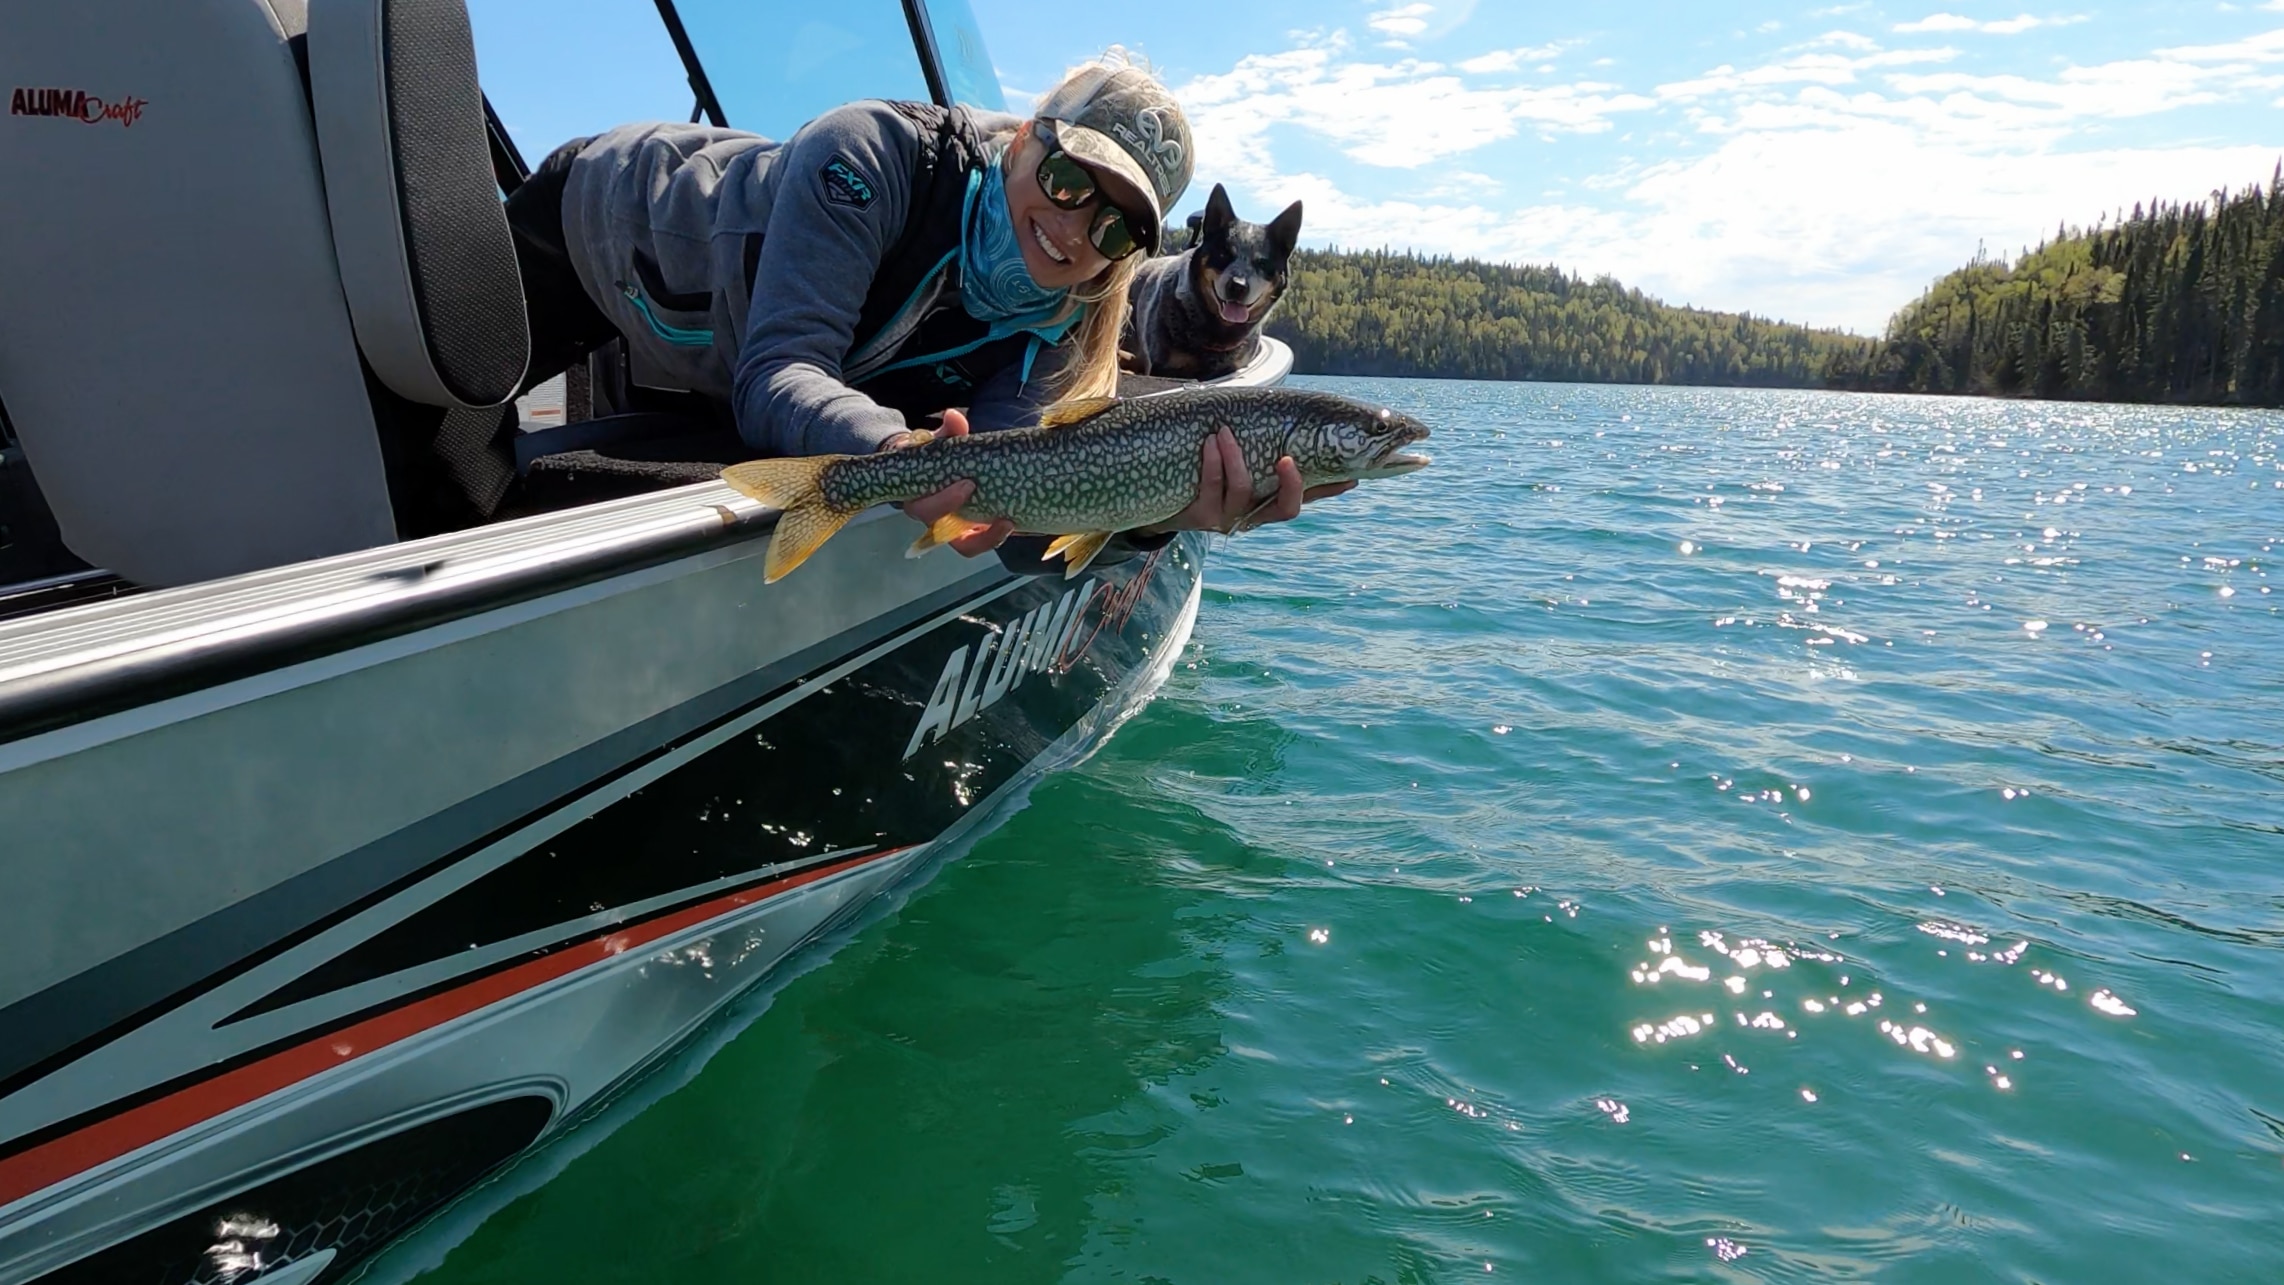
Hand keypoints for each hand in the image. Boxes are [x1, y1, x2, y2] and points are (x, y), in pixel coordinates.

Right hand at [887, 408, 1014, 555]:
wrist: (938, 467)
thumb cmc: (935, 453)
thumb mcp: (939, 439)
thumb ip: (947, 430)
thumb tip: (953, 416)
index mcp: (918, 498)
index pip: (924, 509)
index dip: (945, 502)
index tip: (968, 483)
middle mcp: (934, 519)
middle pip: (943, 534)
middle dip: (969, 523)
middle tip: (991, 503)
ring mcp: (953, 529)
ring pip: (967, 546)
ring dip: (988, 538)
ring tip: (1009, 523)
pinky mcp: (972, 531)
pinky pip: (983, 541)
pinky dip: (998, 535)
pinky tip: (1016, 522)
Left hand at [1138, 426, 1357, 535]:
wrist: (1158, 496)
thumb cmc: (1205, 470)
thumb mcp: (1237, 460)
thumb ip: (1265, 449)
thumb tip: (1300, 421)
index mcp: (1267, 502)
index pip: (1308, 496)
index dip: (1329, 491)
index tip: (1351, 476)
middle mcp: (1252, 515)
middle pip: (1285, 510)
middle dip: (1290, 485)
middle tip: (1287, 459)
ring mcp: (1226, 519)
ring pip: (1243, 493)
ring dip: (1236, 460)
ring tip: (1224, 433)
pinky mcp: (1198, 517)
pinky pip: (1211, 489)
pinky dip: (1213, 463)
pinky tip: (1210, 442)